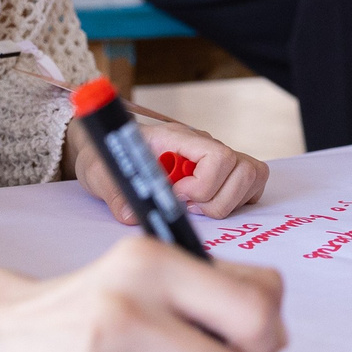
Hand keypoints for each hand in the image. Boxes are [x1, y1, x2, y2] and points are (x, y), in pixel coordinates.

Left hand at [68, 118, 267, 221]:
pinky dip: (236, 201)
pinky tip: (206, 206)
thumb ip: (114, 192)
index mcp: (176, 137)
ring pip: (251, 175)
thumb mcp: (99, 172)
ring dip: (227, 201)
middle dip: (216, 199)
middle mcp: (202, 145)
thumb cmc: (108, 156)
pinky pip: (250, 185)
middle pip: (241, 168)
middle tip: (186, 206)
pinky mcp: (222, 173)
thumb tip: (131, 214)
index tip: (177, 197)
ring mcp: (216, 158)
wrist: (109, 152)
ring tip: (196, 208)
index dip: (203, 185)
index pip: (216, 154)